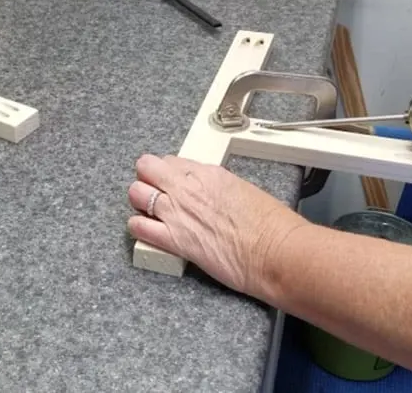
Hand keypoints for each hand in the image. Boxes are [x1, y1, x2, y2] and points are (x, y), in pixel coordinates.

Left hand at [127, 154, 308, 295]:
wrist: (275, 251)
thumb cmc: (270, 226)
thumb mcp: (244, 191)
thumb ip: (220, 190)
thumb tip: (212, 196)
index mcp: (209, 174)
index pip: (172, 161)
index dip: (166, 171)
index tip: (168, 179)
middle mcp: (189, 188)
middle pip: (148, 169)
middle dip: (146, 178)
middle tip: (151, 190)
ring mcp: (178, 213)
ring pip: (137, 194)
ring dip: (138, 200)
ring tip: (146, 210)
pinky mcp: (174, 240)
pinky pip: (139, 227)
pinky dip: (137, 228)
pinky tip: (144, 231)